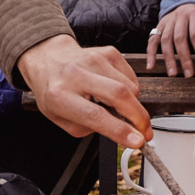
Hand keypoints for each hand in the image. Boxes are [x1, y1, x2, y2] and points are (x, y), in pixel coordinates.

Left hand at [18, 33, 149, 148]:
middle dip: (139, 118)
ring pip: (129, 87)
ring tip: (120, 108)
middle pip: (118, 95)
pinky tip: (116, 92)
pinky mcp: (107, 52)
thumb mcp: (63, 119)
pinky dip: (131, 90)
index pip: (95, 116)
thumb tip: (125, 132)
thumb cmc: (55, 92)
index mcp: (59, 95)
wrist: (48, 59)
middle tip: (145, 133)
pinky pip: (131, 77)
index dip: (120, 131)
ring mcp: (93, 59)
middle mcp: (76, 74)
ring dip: (133, 104)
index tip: (137, 141)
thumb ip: (92, 128)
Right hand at [145, 2, 194, 76]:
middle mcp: (179, 16)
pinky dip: (150, 53)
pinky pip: (153, 39)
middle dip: (184, 58)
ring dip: (168, 58)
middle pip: (179, 39)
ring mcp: (168, 20)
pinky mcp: (160, 24)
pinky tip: (151, 66)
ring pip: (165, 40)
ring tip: (173, 74)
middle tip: (189, 74)